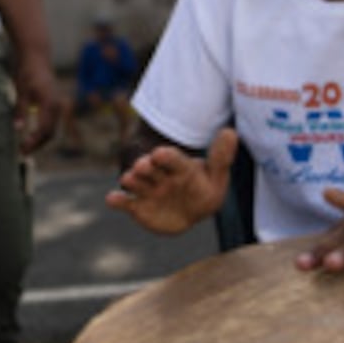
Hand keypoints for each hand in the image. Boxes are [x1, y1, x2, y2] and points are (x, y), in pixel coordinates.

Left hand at [13, 56, 60, 152]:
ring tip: (26, 145)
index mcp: (49, 103)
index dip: (33, 142)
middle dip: (37, 144)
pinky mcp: (55, 102)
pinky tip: (32, 133)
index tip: (21, 149)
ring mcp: (58, 103)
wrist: (37, 57)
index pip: (44, 130)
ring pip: (52, 128)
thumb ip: (21, 110)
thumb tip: (18, 129)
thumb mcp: (21, 91)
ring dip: (40, 139)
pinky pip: (52, 121)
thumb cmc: (27, 72)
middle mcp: (57, 105)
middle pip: (50, 132)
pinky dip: (43, 130)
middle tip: (22, 152)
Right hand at [106, 127, 238, 233]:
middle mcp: (160, 175)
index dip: (167, 157)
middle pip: (150, 169)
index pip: (172, 159)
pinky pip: (125, 203)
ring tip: (129, 179)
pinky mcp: (137, 206)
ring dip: (132, 180)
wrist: (191, 210)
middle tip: (143, 165)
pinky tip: (112, 199)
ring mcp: (147, 190)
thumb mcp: (215, 175)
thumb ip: (221, 157)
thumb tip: (231, 132)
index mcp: (179, 166)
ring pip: (136, 183)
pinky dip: (117, 201)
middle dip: (145, 167)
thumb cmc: (204, 189)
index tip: (160, 153)